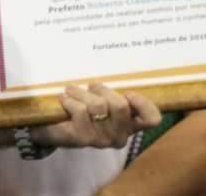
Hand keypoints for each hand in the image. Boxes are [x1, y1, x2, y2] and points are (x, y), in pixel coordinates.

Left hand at [31, 83, 160, 148]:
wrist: (53, 127)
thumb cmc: (83, 108)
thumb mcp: (102, 98)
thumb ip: (113, 90)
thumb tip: (115, 65)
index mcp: (130, 123)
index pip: (152, 119)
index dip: (144, 104)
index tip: (128, 93)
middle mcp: (120, 135)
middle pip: (121, 106)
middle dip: (103, 90)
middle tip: (91, 85)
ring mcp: (103, 140)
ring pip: (98, 106)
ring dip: (81, 93)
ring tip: (72, 90)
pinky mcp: (85, 139)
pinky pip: (81, 112)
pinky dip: (70, 101)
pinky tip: (64, 99)